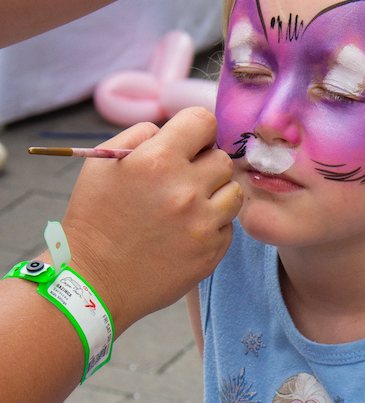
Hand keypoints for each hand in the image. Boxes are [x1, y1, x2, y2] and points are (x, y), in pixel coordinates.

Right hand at [59, 107, 240, 335]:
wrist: (92, 281)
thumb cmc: (94, 217)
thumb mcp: (104, 163)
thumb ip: (142, 134)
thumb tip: (173, 129)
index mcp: (158, 161)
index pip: (204, 121)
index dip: (197, 131)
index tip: (189, 144)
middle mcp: (186, 190)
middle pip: (222, 159)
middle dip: (204, 165)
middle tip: (182, 182)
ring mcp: (202, 223)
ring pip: (234, 191)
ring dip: (215, 194)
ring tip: (187, 207)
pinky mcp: (212, 251)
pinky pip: (228, 224)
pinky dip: (212, 224)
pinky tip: (186, 231)